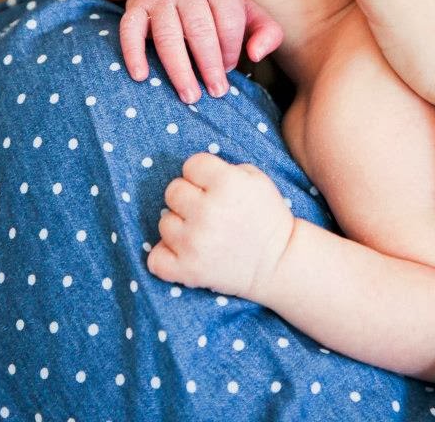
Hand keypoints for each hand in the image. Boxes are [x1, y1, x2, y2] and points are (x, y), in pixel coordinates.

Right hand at [119, 0, 283, 101]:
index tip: (230, 70)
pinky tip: (141, 76)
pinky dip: (133, 52)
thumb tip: (255, 55)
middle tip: (216, 93)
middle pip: (199, 29)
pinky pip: (130, 28)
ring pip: (167, 33)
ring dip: (179, 69)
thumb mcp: (253, 19)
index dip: (232, 51)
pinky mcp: (137, 4)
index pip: (229, 22)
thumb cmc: (224, 15)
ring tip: (189, 96)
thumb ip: (268, 34)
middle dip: (210, 65)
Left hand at [147, 152, 294, 301]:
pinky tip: (184, 252)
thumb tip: (193, 172)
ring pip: (164, 222)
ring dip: (180, 227)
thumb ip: (223, 168)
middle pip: (172, 191)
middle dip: (188, 198)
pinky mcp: (188, 270)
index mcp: (226, 183)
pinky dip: (166, 257)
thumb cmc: (266, 216)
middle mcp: (207, 210)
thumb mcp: (256, 178)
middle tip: (206, 210)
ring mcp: (194, 242)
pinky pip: (155, 258)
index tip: (213, 186)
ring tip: (202, 233)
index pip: (191, 165)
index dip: (201, 174)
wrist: (279, 263)